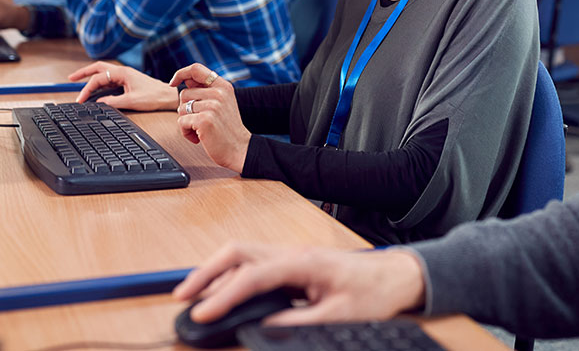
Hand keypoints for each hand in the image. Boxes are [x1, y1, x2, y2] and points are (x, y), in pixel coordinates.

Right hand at [68, 61, 179, 110]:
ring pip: (103, 73)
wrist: (168, 96)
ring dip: (91, 77)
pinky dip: (99, 83)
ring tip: (78, 82)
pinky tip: (95, 90)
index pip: (98, 78)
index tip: (80, 100)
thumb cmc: (154, 97)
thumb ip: (113, 101)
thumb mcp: (132, 101)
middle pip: (97, 68)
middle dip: (83, 72)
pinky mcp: (127, 81)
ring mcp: (125, 76)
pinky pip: (109, 79)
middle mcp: (122, 71)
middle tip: (70, 78)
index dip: (86, 89)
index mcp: (122, 73)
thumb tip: (98, 103)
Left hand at [169, 63, 249, 172]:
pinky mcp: (204, 120)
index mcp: (223, 86)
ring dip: (186, 122)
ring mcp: (212, 106)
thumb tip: (184, 80)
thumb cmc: (228, 129)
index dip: (181, 73)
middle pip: (184, 93)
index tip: (173, 82)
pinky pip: (181, 122)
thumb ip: (206, 90)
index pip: (196, 69)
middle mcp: (218, 93)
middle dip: (186, 109)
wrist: (240, 150)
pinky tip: (198, 138)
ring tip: (200, 129)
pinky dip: (186, 132)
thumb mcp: (222, 103)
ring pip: (181, 108)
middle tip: (199, 120)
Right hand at [172, 242, 426, 325]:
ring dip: (215, 270)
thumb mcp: (337, 316)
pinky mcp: (291, 260)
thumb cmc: (371, 294)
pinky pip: (252, 260)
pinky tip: (221, 289)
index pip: (252, 276)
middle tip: (184, 295)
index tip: (203, 313)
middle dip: (207, 271)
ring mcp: (290, 253)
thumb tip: (262, 326)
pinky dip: (230, 272)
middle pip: (238, 252)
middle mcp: (292, 252)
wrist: (394, 276)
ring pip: (242, 253)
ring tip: (194, 294)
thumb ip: (298, 322)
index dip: (224, 296)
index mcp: (303, 263)